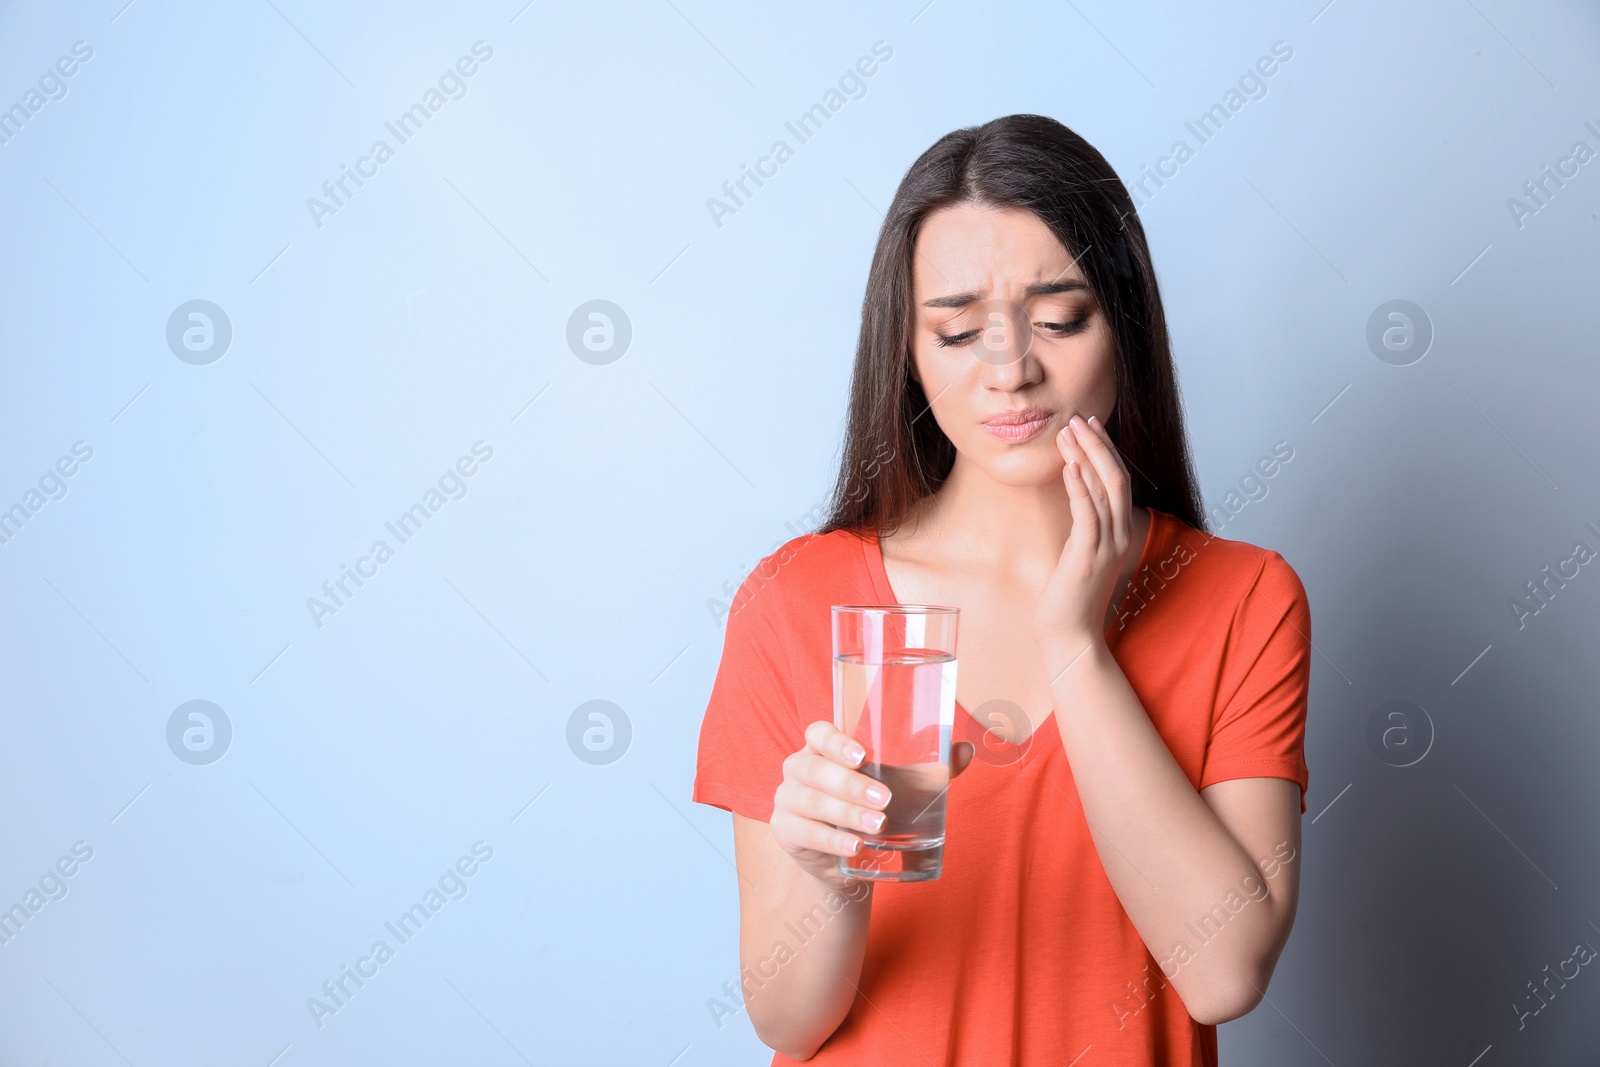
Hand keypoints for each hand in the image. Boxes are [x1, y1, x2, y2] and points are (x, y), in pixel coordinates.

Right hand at [771, 720, 974, 889]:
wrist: (850, 859)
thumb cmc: (874, 808)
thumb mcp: (903, 788)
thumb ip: (933, 770)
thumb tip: (966, 750)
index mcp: (823, 748)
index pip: (818, 732)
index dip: (836, 741)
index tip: (863, 755)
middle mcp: (799, 768)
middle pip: (815, 768)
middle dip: (850, 784)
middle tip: (886, 800)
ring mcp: (788, 799)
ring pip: (810, 800)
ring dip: (846, 813)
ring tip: (878, 826)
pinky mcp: (785, 831)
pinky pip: (805, 833)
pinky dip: (832, 841)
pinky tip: (855, 847)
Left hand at [1031, 413, 1134, 648]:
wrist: (1071, 634)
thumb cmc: (1071, 596)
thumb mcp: (1080, 553)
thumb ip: (1084, 527)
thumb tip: (1075, 500)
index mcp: (1119, 532)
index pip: (1118, 480)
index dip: (1106, 449)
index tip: (1090, 424)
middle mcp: (1118, 536)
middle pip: (1116, 477)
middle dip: (1097, 444)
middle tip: (1078, 418)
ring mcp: (1106, 547)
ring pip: (1103, 491)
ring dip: (1085, 457)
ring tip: (1067, 432)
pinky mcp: (1087, 558)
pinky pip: (1087, 516)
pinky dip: (1080, 489)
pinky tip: (1070, 467)